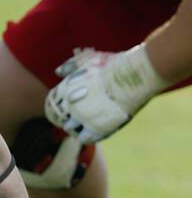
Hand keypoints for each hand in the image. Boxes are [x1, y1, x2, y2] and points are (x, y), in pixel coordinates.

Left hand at [45, 44, 165, 143]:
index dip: (62, 105)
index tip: (71, 105)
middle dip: (69, 116)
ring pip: (72, 131)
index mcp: (64, 89)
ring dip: (77, 128)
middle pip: (61, 118)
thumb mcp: (88, 59)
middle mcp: (70, 106)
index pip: (53, 104)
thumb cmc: (112, 65)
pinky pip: (86, 138)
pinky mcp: (97, 130)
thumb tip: (58, 72)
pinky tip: (96, 129)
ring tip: (89, 123)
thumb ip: (71, 65)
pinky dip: (88, 136)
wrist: (132, 78)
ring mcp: (83, 119)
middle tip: (82, 114)